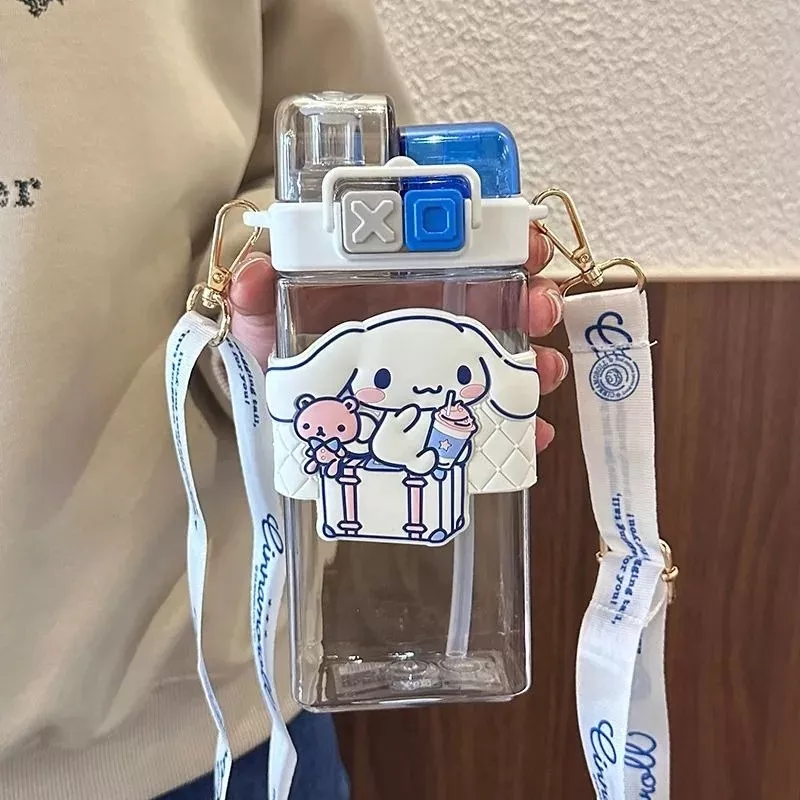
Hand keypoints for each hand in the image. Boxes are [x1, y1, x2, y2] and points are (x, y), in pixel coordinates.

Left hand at [229, 226, 566, 451]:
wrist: (294, 420)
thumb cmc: (287, 358)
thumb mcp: (268, 324)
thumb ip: (260, 296)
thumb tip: (256, 274)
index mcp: (398, 282)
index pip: (458, 245)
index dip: (499, 233)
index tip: (523, 238)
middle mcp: (433, 317)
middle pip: (503, 296)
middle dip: (533, 293)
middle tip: (538, 306)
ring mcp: (448, 366)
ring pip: (511, 352)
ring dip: (538, 357)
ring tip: (544, 372)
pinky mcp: (452, 411)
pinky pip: (496, 413)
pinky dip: (521, 423)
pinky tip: (533, 435)